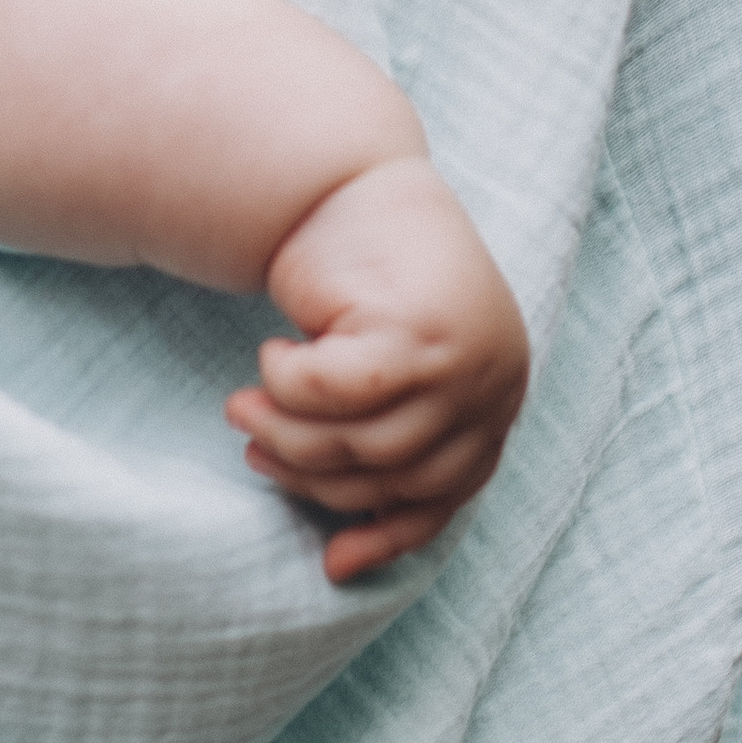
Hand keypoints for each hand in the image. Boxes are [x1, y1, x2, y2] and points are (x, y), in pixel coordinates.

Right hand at [226, 159, 529, 580]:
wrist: (347, 179)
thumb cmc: (363, 278)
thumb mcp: (394, 365)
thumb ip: (391, 435)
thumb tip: (348, 553)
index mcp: (497, 395)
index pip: (447, 495)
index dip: (388, 534)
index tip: (330, 563)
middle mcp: (492, 381)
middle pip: (391, 476)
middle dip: (311, 475)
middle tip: (254, 449)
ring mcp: (458, 359)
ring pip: (357, 445)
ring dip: (286, 434)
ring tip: (244, 409)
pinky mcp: (410, 332)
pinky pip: (331, 397)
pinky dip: (289, 387)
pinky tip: (275, 354)